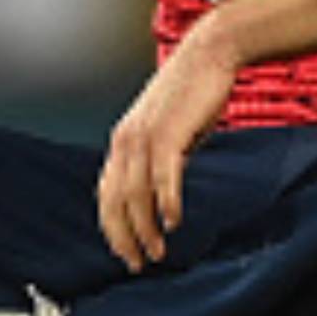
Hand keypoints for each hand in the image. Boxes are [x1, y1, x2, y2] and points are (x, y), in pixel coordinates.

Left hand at [98, 21, 239, 270]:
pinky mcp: (168, 134)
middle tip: (137, 262)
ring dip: (145, 229)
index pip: (106, 195)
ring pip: (135, 195)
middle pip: (114, 202)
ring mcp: (145, 137)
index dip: (113, 227)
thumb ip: (159, 156)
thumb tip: (161, 188)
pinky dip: (166, 203)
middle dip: (124, 237)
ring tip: (157, 251)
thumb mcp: (168, 128)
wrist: (209, 53)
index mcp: (122, 141)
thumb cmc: (194, 90)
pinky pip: (162, 178)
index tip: (126, 250)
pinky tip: (173, 221)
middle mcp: (126, 141)